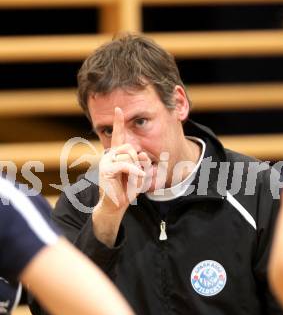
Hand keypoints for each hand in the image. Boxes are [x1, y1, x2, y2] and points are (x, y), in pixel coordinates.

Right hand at [92, 107, 149, 245]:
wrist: (116, 205)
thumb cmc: (127, 189)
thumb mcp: (140, 174)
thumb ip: (143, 162)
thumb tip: (143, 155)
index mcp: (117, 154)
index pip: (118, 135)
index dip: (118, 122)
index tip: (118, 109)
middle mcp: (109, 155)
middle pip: (130, 147)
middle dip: (138, 161)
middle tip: (137, 175)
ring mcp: (106, 161)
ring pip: (129, 156)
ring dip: (137, 169)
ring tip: (133, 180)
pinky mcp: (106, 170)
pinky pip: (126, 165)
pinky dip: (135, 171)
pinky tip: (138, 177)